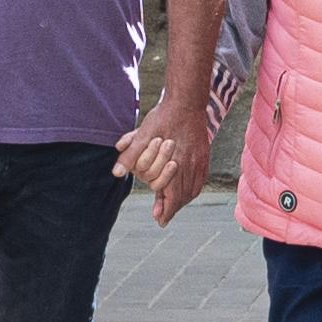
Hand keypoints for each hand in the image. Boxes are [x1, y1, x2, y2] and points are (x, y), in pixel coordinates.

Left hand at [111, 99, 204, 226]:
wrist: (186, 101)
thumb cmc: (163, 117)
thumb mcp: (142, 134)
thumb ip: (131, 155)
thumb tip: (117, 173)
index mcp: (175, 162)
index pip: (172, 195)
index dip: (165, 210)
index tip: (159, 220)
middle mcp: (190, 164)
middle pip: (183, 196)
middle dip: (173, 208)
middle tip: (163, 216)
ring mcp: (199, 159)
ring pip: (193, 188)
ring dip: (183, 200)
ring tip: (173, 205)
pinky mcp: (204, 154)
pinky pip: (201, 178)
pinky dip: (193, 188)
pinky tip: (187, 190)